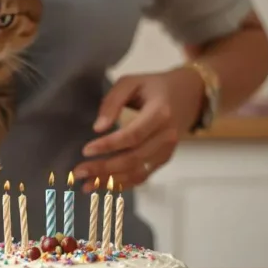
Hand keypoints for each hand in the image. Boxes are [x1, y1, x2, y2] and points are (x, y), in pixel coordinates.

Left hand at [73, 67, 204, 191]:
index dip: (109, 145)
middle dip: (104, 168)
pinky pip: (143, 176)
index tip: (86, 150)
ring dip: (111, 181)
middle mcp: (167, 135)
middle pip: (133, 158)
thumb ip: (112, 101)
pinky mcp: (164, 159)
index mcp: (160, 113)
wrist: (190, 95)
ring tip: (86, 185)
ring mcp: (168, 150)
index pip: (133, 135)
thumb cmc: (155, 86)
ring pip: (138, 172)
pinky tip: (104, 186)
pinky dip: (123, 183)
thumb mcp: (132, 82)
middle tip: (78, 172)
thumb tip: (98, 128)